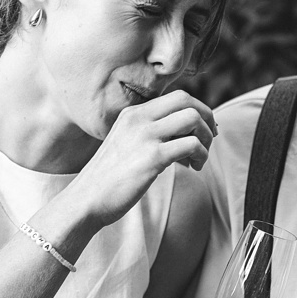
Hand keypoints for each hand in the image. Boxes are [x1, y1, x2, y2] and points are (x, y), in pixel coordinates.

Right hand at [69, 90, 215, 226]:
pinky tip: (194, 168)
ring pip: (193, 119)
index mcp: (132, 113)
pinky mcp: (152, 157)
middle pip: (187, 100)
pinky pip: (191, 145)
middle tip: (210, 139)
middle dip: (207, 117)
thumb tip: (184, 134)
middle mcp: (138, 118)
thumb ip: (149, 135)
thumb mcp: (125, 145)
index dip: (197, 110)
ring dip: (206, 138)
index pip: (176, 97)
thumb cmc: (108, 179)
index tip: (203, 130)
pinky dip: (201, 155)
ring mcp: (145, 136)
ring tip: (200, 157)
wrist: (86, 200)